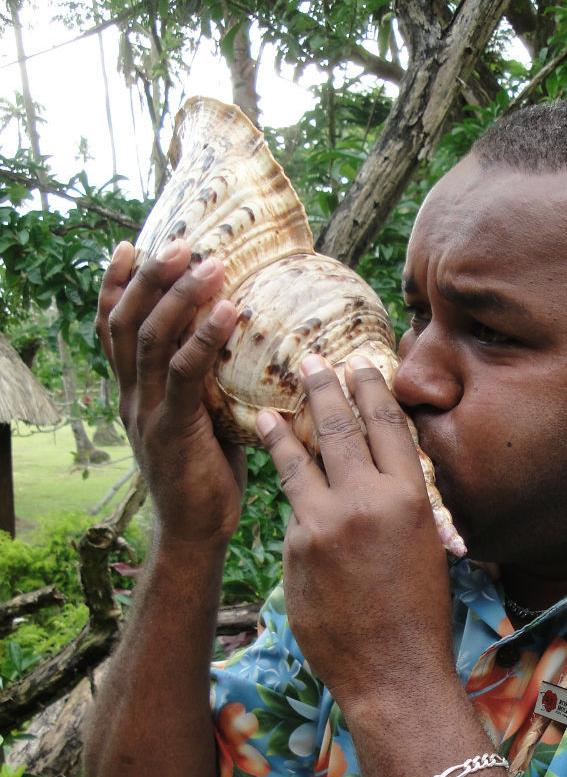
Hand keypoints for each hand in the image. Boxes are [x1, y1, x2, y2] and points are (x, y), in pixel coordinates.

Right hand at [96, 239, 244, 547]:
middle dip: (150, 277)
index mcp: (134, 393)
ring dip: (180, 297)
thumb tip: (243, 349)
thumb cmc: (208, 478)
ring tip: (210, 264)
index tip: (129, 246)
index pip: (113, 329)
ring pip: (151, 339)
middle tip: (180, 243)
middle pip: (127, 322)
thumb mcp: (202, 420)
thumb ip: (207, 386)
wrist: (196, 534)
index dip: (116, 285)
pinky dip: (204, 338)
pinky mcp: (173, 431)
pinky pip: (185, 375)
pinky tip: (229, 312)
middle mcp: (132, 397)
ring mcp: (148, 413)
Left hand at [257, 354, 454, 709]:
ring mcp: (325, 523)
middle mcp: (367, 500)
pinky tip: (279, 485)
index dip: (371, 387)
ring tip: (268, 407)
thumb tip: (378, 481)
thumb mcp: (425, 550)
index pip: (386, 424)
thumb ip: (400, 509)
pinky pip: (293, 512)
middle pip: (339, 427)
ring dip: (282, 428)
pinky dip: (290, 497)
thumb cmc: (420, 617)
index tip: (360, 362)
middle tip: (310, 359)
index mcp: (409, 498)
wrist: (393, 672)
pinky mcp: (296, 549)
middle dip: (324, 387)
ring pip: (298, 460)